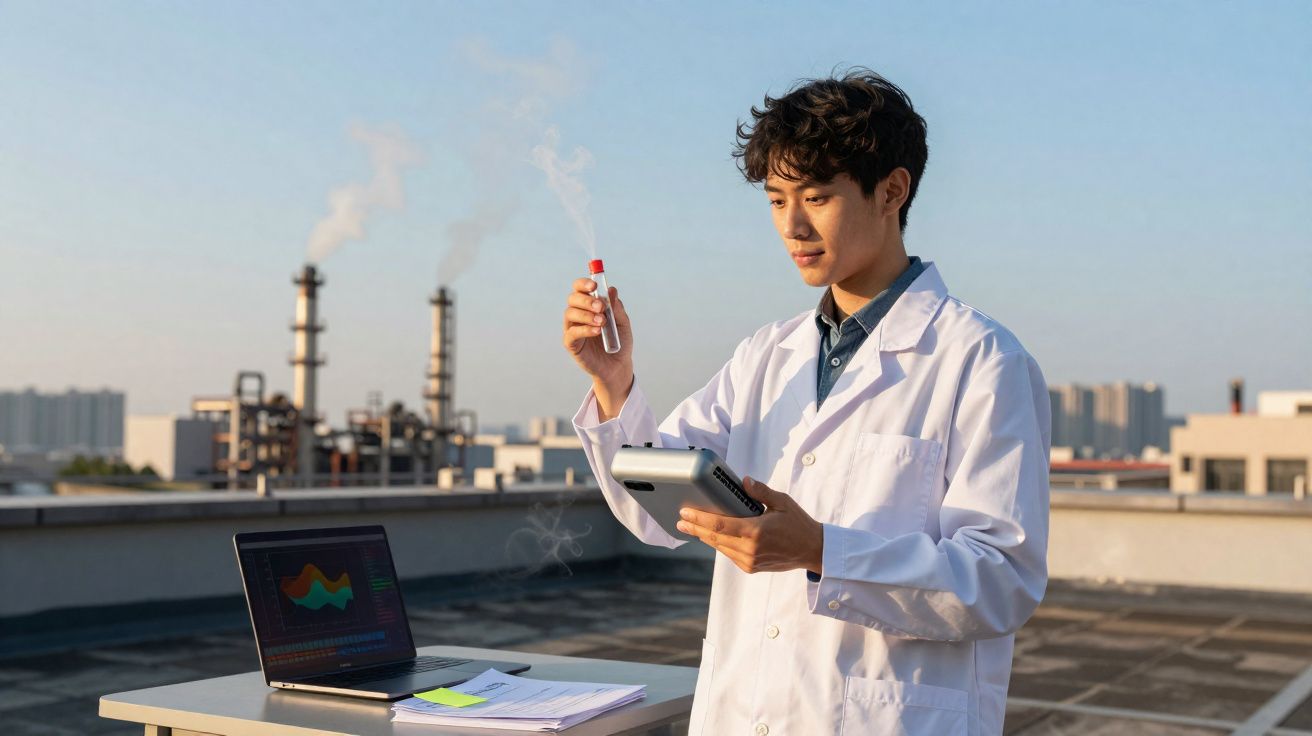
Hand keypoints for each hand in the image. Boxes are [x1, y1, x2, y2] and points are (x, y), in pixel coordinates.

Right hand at [562, 277, 633, 418]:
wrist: (618, 365)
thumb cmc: (619, 342)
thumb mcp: (622, 323)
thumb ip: (616, 307)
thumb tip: (612, 290)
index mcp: (589, 305)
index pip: (580, 289)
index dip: (584, 284)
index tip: (595, 286)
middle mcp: (578, 314)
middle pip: (572, 298)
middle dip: (586, 300)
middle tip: (601, 307)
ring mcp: (573, 328)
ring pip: (569, 313)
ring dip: (586, 315)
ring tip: (602, 322)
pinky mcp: (571, 344)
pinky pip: (572, 333)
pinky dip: (584, 329)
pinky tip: (597, 331)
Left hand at [675, 477, 823, 574]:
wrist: (813, 551)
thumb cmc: (799, 524)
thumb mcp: (783, 502)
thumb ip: (761, 491)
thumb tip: (745, 481)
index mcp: (756, 532)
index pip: (720, 526)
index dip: (700, 519)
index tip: (685, 513)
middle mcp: (750, 549)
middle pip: (714, 538)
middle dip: (696, 528)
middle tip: (681, 520)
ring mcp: (750, 561)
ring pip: (720, 548)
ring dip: (705, 537)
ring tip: (692, 527)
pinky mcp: (751, 567)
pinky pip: (729, 554)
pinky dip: (719, 544)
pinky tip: (711, 537)